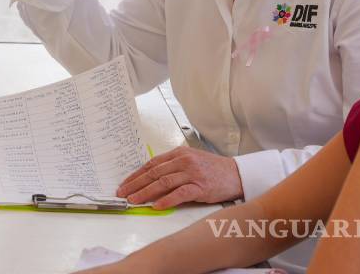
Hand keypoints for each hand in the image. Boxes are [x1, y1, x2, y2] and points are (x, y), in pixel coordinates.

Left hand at [115, 146, 242, 208]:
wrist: (236, 174)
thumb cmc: (212, 168)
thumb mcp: (190, 160)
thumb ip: (172, 166)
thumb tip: (150, 179)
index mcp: (178, 153)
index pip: (151, 164)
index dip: (136, 175)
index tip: (125, 184)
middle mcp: (183, 161)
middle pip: (154, 173)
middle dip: (135, 184)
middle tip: (123, 193)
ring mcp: (192, 173)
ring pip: (163, 183)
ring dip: (146, 192)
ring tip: (134, 200)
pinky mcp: (200, 187)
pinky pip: (179, 194)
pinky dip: (166, 200)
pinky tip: (156, 205)